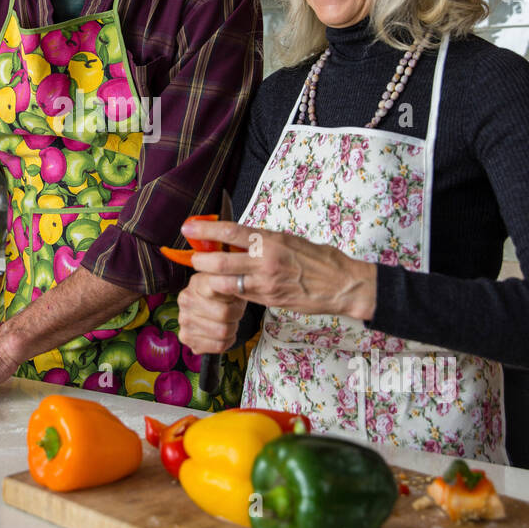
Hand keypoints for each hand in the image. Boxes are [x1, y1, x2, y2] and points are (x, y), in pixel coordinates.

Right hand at [177, 268, 245, 354]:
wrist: (211, 308)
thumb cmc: (223, 294)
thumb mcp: (229, 280)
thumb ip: (232, 280)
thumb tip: (237, 285)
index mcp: (196, 284)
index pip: (221, 291)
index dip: (235, 296)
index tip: (236, 296)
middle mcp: (186, 302)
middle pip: (225, 313)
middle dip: (237, 314)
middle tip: (236, 311)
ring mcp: (184, 321)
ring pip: (223, 331)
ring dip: (232, 328)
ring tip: (229, 321)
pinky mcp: (187, 338)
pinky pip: (219, 345)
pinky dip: (227, 341)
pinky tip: (224, 334)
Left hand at [178, 218, 377, 321]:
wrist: (341, 285)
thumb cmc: (317, 258)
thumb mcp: (289, 239)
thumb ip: (262, 239)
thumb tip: (236, 237)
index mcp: (270, 240)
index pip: (230, 232)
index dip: (204, 230)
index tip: (188, 227)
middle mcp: (266, 261)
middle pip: (220, 262)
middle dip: (200, 260)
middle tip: (192, 257)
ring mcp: (266, 284)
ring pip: (226, 283)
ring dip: (210, 279)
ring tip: (203, 275)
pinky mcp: (269, 300)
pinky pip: (241, 295)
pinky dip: (229, 291)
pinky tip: (225, 287)